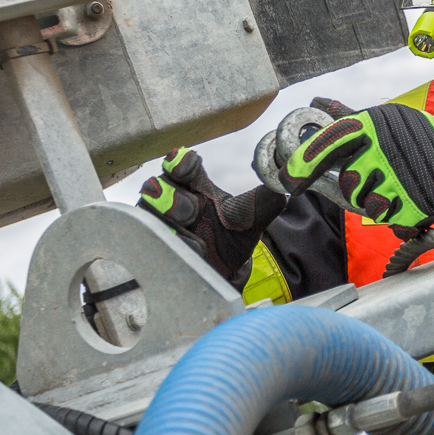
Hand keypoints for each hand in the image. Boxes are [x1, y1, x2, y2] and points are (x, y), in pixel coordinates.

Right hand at [138, 146, 285, 279]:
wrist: (228, 273)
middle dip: (172, 197)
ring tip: (191, 232)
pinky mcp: (156, 251)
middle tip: (193, 211)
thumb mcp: (252, 217)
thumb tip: (285, 177)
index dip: (180, 161)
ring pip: (148, 215)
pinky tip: (192, 252)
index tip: (189, 166)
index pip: (179, 164)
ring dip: (168, 222)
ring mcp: (160, 226)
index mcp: (194, 185)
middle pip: (156, 187)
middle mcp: (171, 202)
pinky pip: (151, 245)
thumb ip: (267, 199)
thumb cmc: (233, 236)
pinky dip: (173, 247)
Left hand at [281, 103, 433, 237]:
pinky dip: (400, 216)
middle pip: (349, 182)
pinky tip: (414, 202)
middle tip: (385, 179)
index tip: (288, 180)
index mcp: (375, 125)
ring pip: (368, 204)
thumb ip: (352, 119)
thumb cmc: (432, 142)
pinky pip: (390, 220)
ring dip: (382, 202)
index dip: (302, 163)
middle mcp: (382, 149)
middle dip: (363, 187)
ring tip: (404, 189)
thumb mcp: (392, 121)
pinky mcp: (410, 205)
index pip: (328, 143)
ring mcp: (396, 179)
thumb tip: (319, 102)